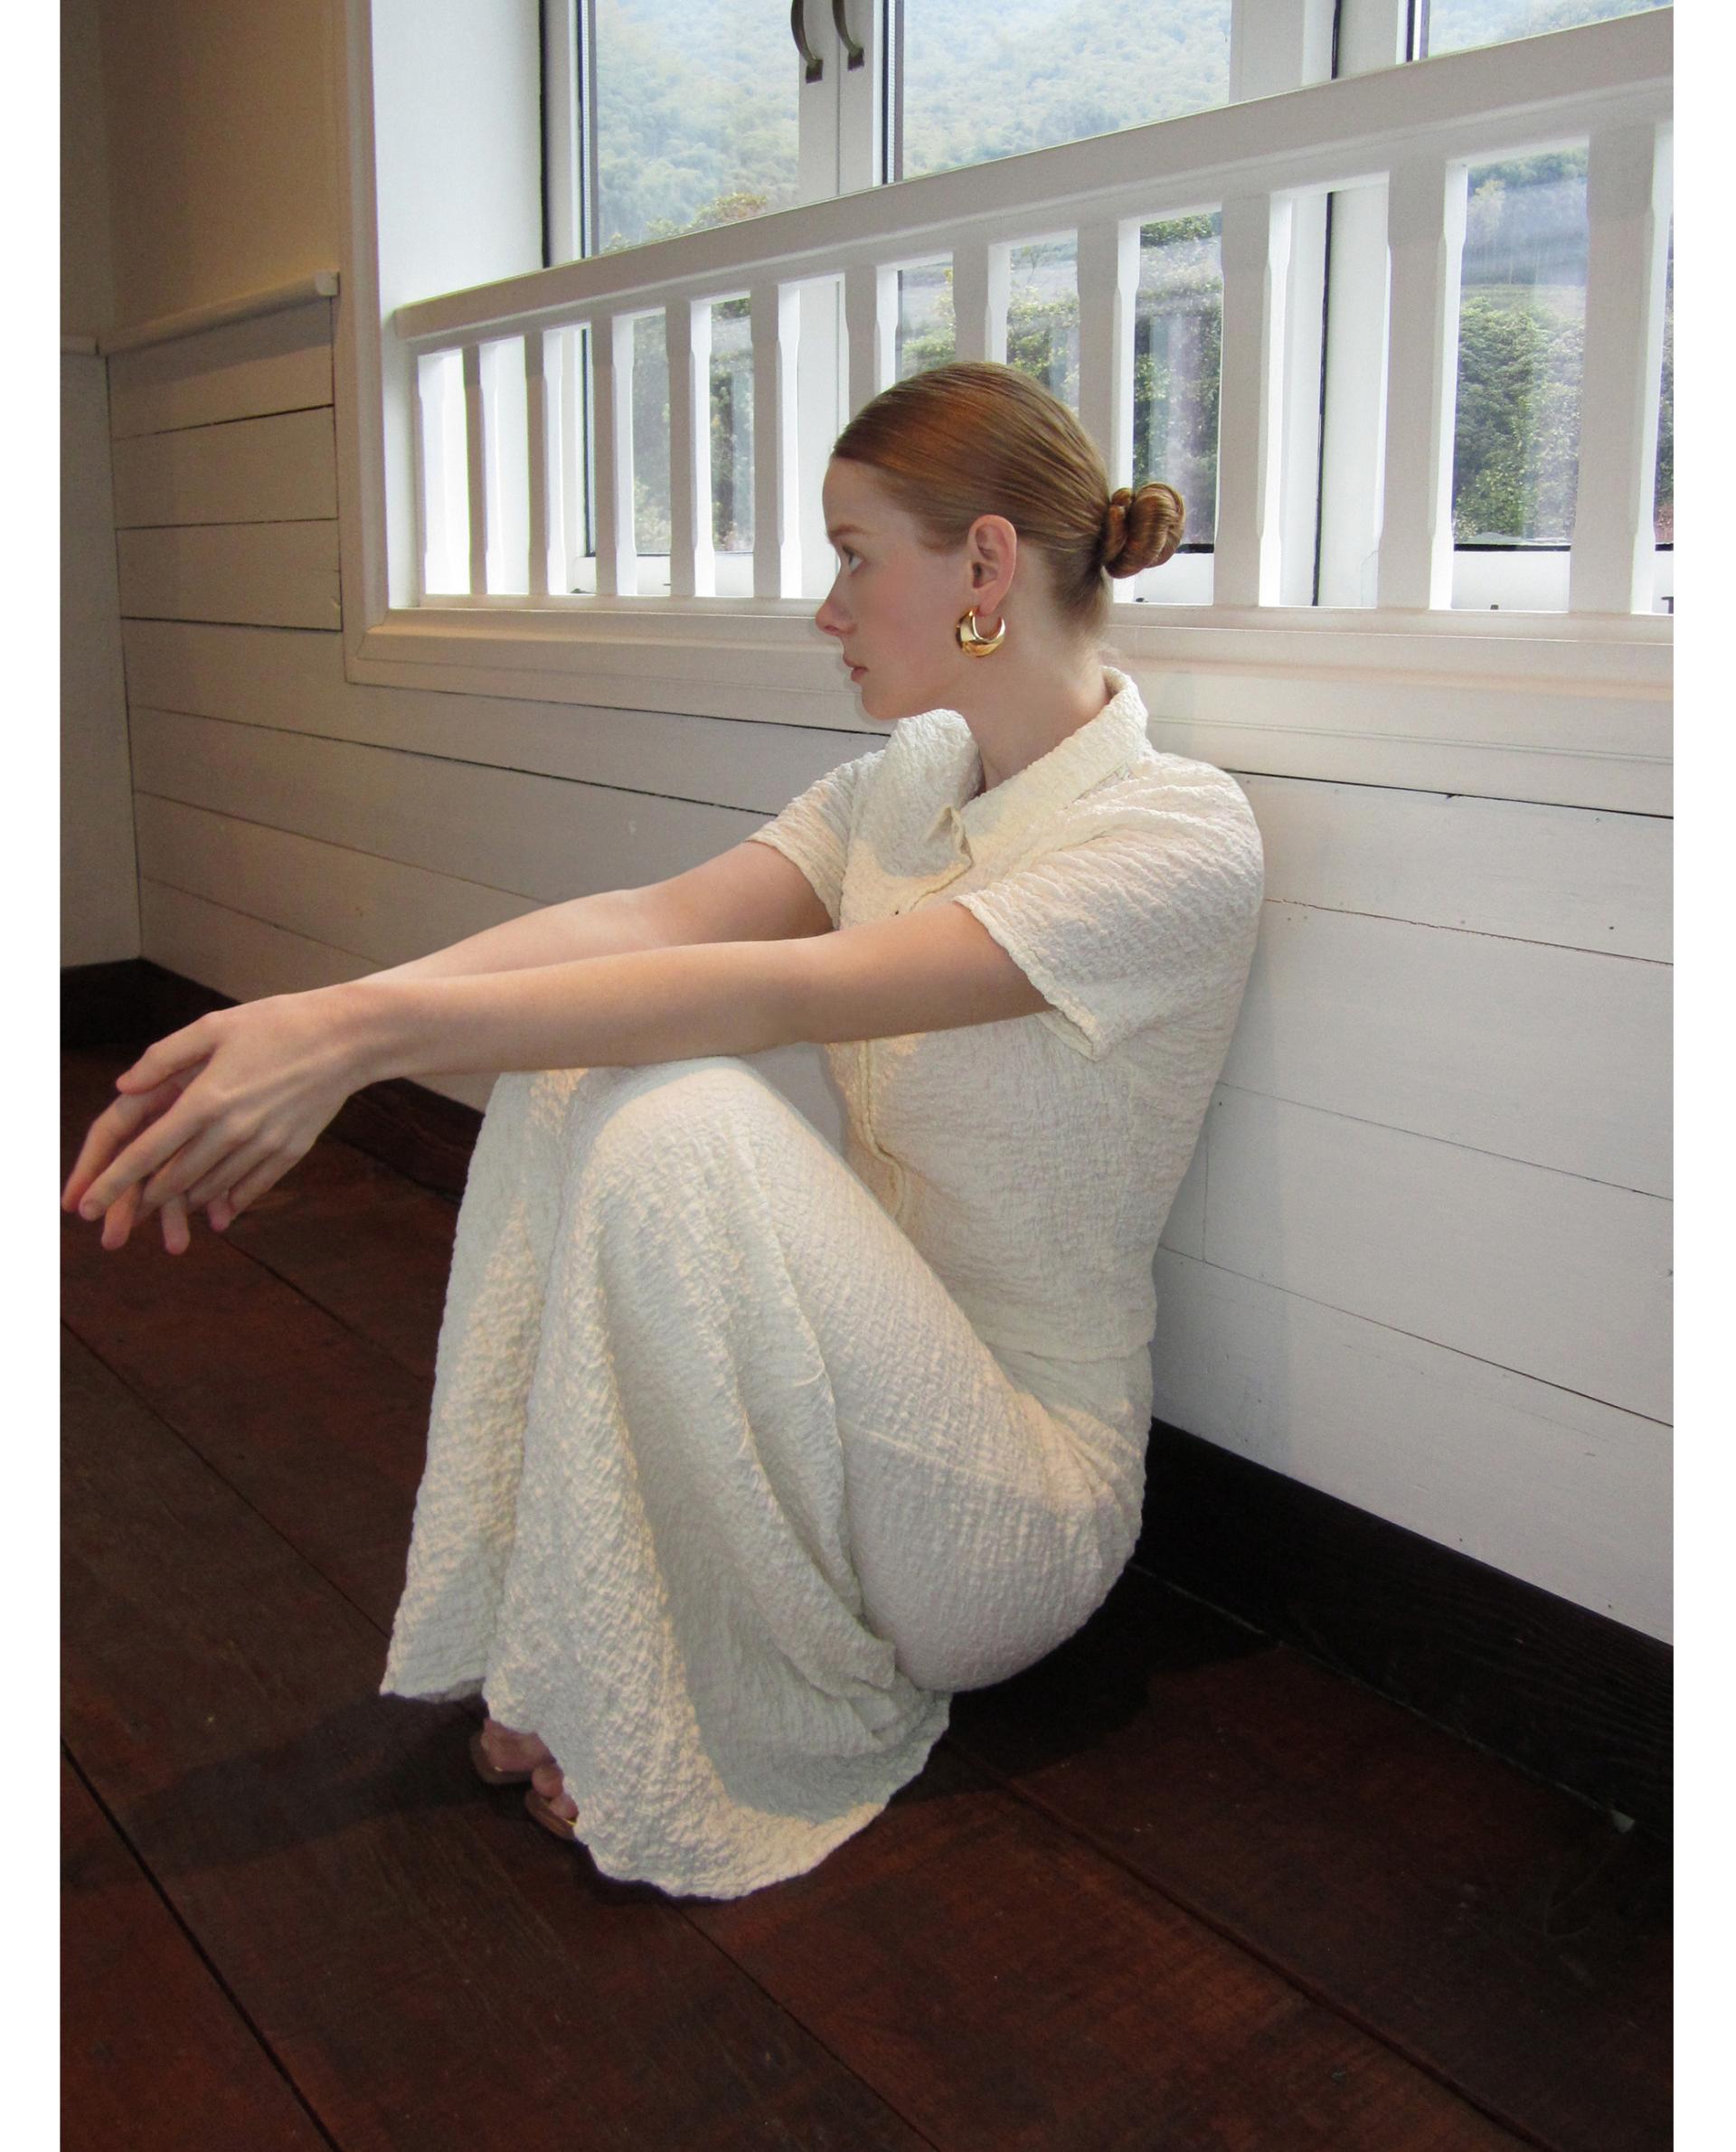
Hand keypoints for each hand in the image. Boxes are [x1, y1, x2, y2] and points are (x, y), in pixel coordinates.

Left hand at [61, 990, 362, 1249]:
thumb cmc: (277, 1023)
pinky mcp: (291, 1151)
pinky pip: (251, 1188)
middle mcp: (233, 1129)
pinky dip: (229, 1203)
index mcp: (206, 1098)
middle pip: (174, 1180)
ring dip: (183, 1203)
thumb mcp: (214, 1026)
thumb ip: (164, 1058)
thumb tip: (124, 1086)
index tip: (84, 1207)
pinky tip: (217, 1211)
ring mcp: (264, 1144)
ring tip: (165, 1210)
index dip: (110, 1183)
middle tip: (119, 1217)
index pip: (146, 1151)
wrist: (347, 1037)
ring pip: (211, 1188)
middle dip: (140, 1203)